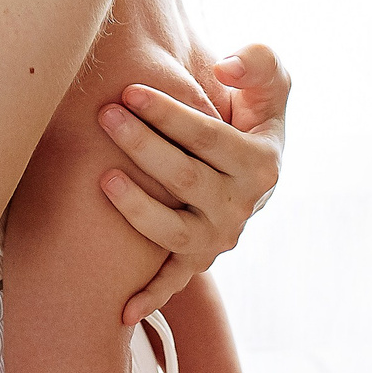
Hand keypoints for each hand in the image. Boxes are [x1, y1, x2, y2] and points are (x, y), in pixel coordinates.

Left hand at [96, 43, 290, 325]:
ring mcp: (220, 236)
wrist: (254, 161)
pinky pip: (175, 282)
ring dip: (137, 208)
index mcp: (260, 162)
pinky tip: (122, 310)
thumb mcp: (269, 78)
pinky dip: (151, 298)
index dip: (169, 114)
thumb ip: (258, 62)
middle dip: (142, 146)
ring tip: (103, 177)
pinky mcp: (199, 257)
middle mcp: (242, 206)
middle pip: (184, 179)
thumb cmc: (252, 109)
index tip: (130, 91)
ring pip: (173, 231)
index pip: (208, 137)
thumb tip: (227, 66)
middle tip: (104, 114)